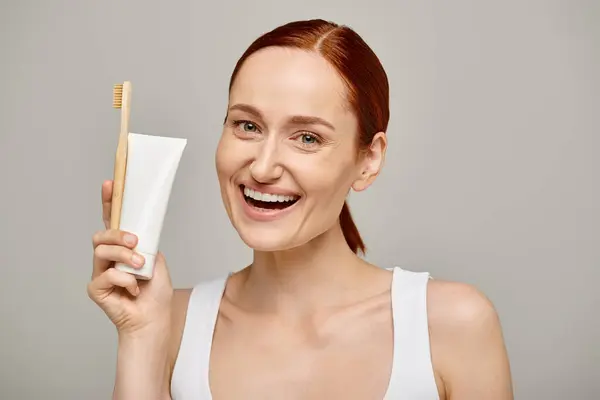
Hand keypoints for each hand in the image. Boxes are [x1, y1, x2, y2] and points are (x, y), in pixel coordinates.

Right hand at [87, 180, 172, 336]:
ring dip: (124, 257)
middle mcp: (109, 257)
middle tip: (135, 243)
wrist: (154, 319)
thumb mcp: (157, 260)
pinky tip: (134, 289)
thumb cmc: (155, 293)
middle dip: (118, 235)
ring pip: (101, 251)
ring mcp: (100, 272)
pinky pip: (105, 275)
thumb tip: (137, 232)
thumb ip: (146, 243)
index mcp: (124, 247)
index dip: (110, 202)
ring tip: (140, 267)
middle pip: (102, 234)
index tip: (111, 184)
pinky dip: (124, 280)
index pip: (113, 221)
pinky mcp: (96, 288)